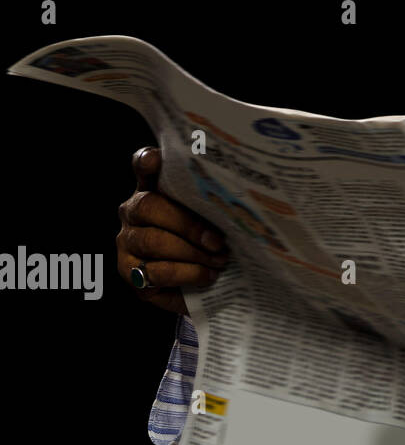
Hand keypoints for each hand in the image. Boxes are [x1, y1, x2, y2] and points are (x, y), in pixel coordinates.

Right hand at [116, 146, 229, 314]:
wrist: (199, 285)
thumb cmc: (209, 240)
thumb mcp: (213, 216)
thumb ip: (213, 198)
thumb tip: (236, 185)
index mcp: (152, 190)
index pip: (143, 166)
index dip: (146, 161)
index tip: (154, 159)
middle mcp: (132, 213)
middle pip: (148, 207)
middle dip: (189, 225)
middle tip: (219, 241)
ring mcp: (127, 244)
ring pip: (152, 242)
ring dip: (192, 253)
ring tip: (220, 260)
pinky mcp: (131, 276)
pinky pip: (155, 273)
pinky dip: (188, 274)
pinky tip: (208, 275)